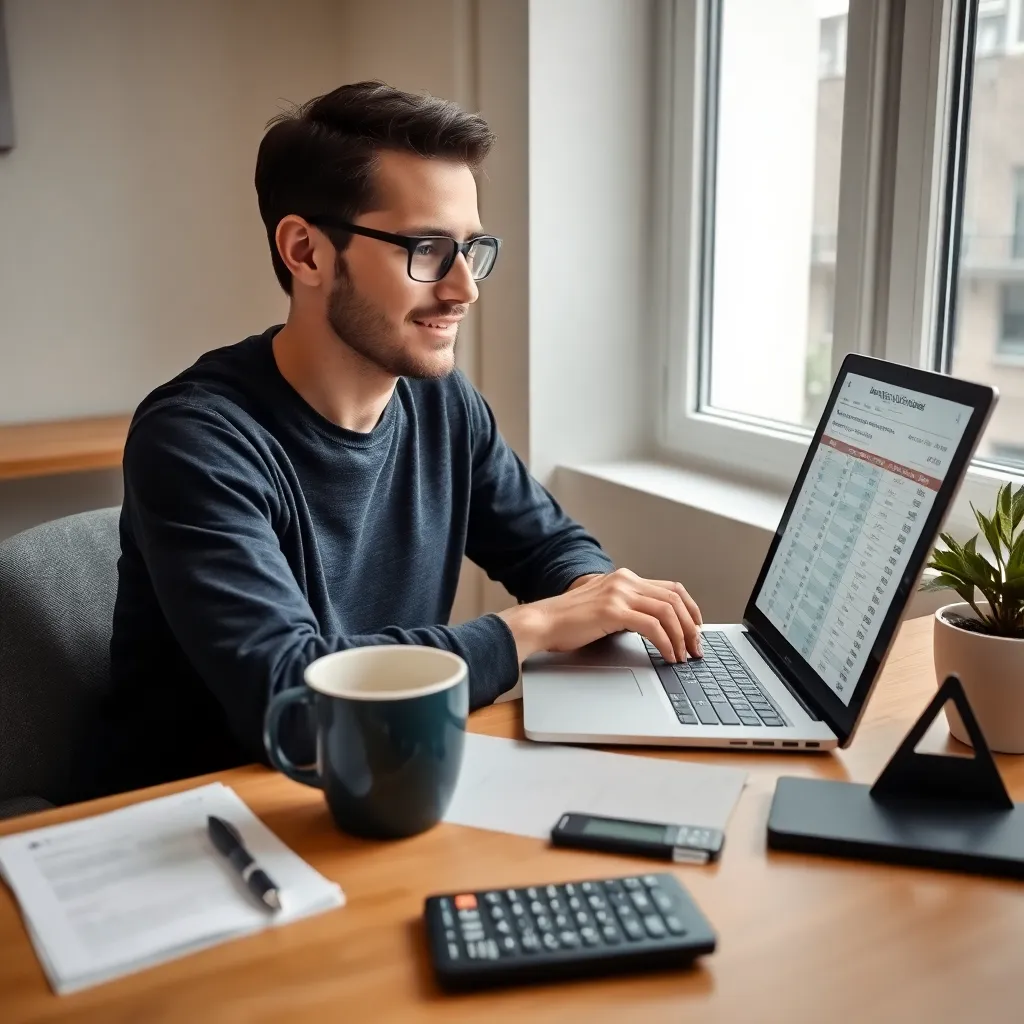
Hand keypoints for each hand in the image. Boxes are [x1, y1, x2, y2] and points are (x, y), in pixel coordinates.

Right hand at [498, 568, 702, 664]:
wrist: (541, 622)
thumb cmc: (568, 621)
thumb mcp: (604, 608)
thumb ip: (627, 609)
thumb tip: (655, 627)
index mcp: (625, 578)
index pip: (672, 588)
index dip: (691, 609)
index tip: (697, 629)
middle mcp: (625, 581)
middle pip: (675, 599)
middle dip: (692, 626)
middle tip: (696, 647)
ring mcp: (618, 594)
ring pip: (668, 611)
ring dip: (682, 636)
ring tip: (684, 655)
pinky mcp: (612, 610)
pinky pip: (652, 626)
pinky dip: (666, 643)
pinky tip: (667, 656)